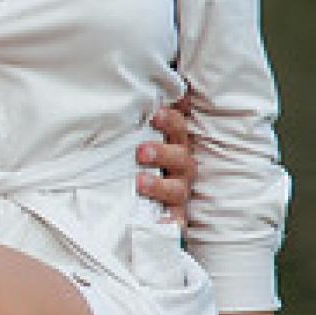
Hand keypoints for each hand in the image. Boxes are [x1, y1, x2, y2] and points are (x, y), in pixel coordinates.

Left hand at [137, 99, 195, 223]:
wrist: (145, 202)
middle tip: (141, 151)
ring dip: (159, 186)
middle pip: (180, 158)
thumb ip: (135, 119)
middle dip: (163, 153)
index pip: (178, 128)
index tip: (156, 114)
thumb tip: (138, 89)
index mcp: (174, 145)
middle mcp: (180, 169)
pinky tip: (160, 225)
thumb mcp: (138, 137)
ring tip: (140, 183)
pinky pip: (175, 224)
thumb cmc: (142, 161)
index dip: (171, 120)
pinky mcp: (173, 218)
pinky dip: (169, 224)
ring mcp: (179, 194)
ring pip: (177, 190)